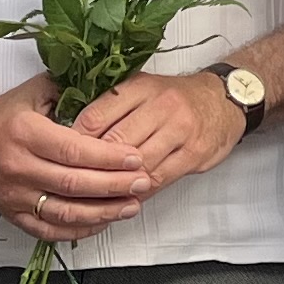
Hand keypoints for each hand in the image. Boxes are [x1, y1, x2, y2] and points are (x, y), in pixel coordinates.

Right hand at [0, 72, 152, 243]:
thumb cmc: (0, 115)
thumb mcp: (34, 92)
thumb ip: (70, 90)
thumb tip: (110, 88)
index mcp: (25, 133)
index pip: (74, 151)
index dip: (109, 157)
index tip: (135, 158)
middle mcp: (18, 167)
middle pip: (74, 184)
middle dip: (114, 186)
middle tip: (143, 182)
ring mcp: (14, 195)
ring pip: (64, 212)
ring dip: (102, 212)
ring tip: (131, 206)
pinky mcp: (11, 214)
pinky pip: (47, 230)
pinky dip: (77, 231)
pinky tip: (101, 222)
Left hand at [83, 68, 248, 191]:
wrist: (223, 100)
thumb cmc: (176, 97)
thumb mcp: (142, 89)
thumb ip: (110, 106)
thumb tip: (71, 133)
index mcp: (140, 87)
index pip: (97, 116)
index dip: (74, 140)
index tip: (61, 155)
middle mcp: (161, 105)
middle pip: (115, 142)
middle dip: (92, 165)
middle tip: (72, 180)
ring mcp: (180, 130)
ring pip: (137, 164)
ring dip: (115, 183)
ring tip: (96, 193)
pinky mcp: (193, 153)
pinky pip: (159, 178)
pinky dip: (138, 191)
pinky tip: (125, 196)